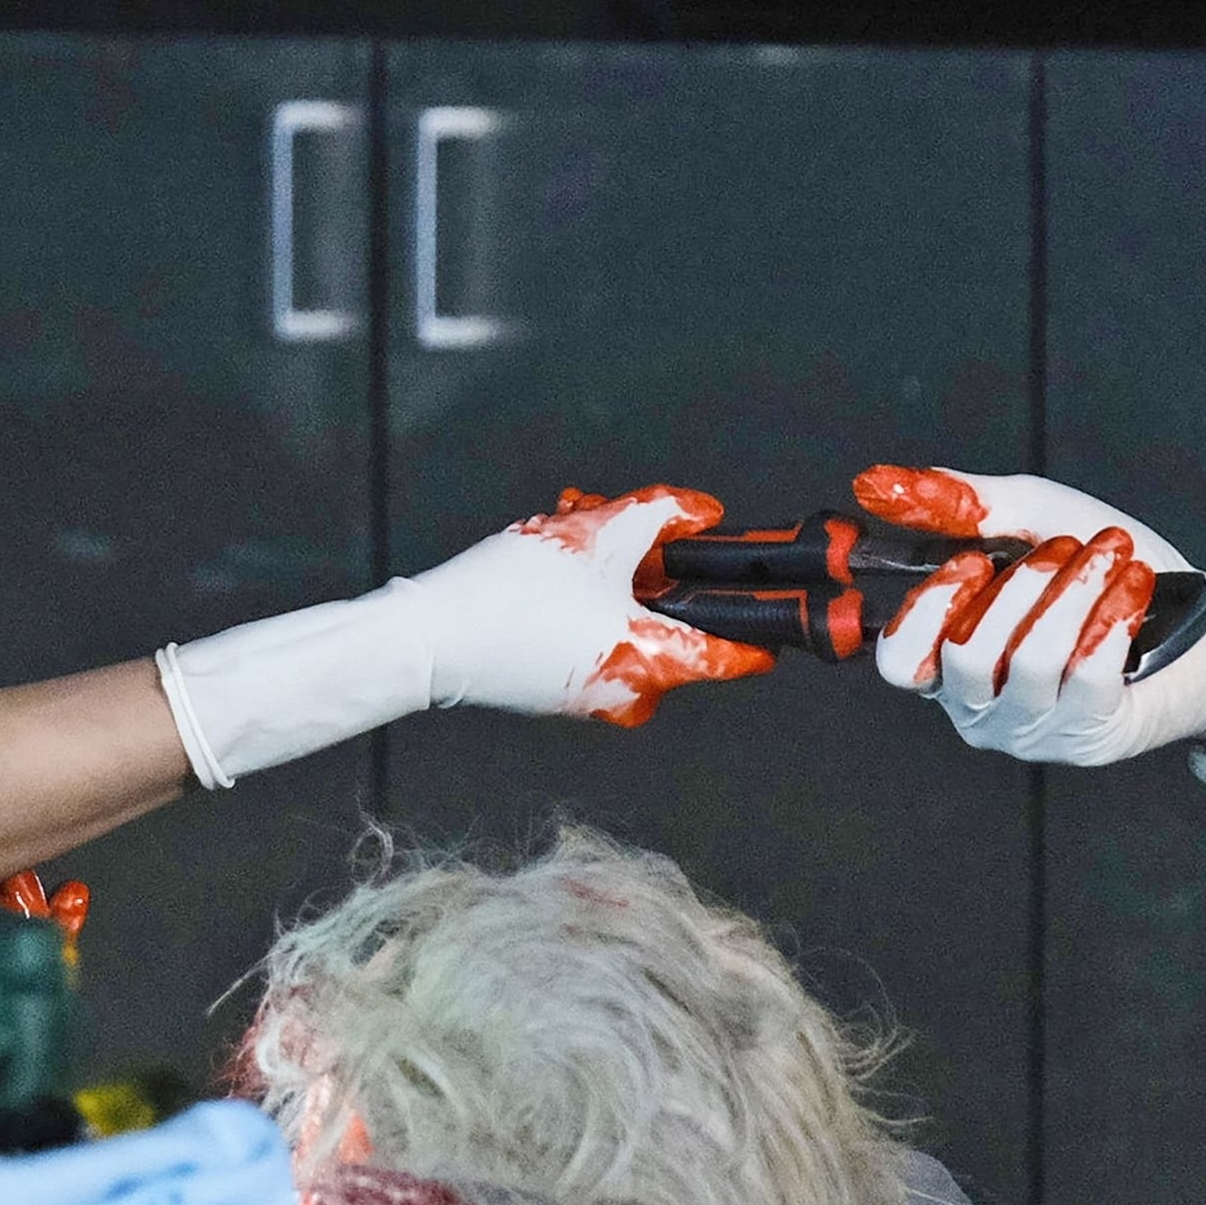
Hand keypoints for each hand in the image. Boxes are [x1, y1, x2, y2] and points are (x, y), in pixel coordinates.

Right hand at [402, 485, 778, 726]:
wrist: (430, 639)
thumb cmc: (511, 595)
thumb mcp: (598, 532)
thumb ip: (662, 514)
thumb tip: (700, 513)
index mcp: (650, 663)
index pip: (728, 657)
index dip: (755, 629)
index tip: (774, 617)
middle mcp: (627, 690)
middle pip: (669, 621)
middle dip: (649, 564)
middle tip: (624, 525)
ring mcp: (590, 691)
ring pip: (626, 620)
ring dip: (608, 570)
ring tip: (570, 525)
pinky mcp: (557, 685)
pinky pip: (592, 633)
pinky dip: (584, 594)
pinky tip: (551, 555)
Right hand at [852, 465, 1205, 766]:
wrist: (1203, 624)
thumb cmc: (1107, 574)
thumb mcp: (1034, 521)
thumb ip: (964, 505)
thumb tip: (883, 482)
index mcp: (951, 660)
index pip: (899, 661)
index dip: (928, 610)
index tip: (972, 560)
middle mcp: (982, 706)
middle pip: (966, 656)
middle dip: (1021, 587)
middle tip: (1064, 548)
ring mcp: (1035, 729)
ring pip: (1028, 662)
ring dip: (1074, 593)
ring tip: (1110, 555)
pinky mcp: (1091, 735)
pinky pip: (1086, 676)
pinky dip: (1113, 618)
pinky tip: (1134, 589)